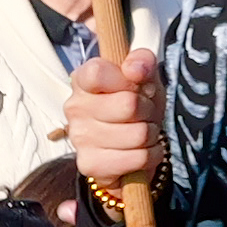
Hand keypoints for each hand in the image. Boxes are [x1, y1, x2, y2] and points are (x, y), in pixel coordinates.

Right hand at [62, 46, 159, 191]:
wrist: (133, 144)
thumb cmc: (137, 104)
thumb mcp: (145, 77)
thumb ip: (142, 62)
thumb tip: (134, 68)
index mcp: (83, 80)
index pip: (97, 72)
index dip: (127, 79)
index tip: (136, 85)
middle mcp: (75, 108)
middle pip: (128, 105)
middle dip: (148, 109)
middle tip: (143, 112)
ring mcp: (79, 138)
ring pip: (138, 134)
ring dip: (151, 133)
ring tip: (142, 131)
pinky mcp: (90, 164)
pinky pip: (138, 158)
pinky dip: (151, 155)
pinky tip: (141, 150)